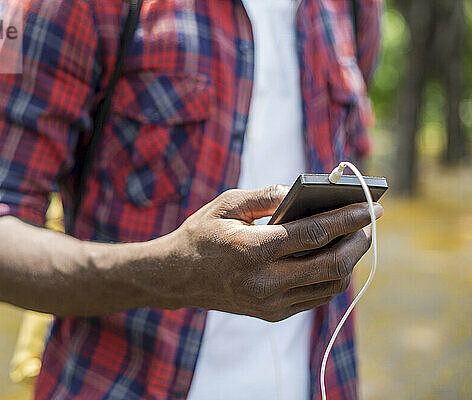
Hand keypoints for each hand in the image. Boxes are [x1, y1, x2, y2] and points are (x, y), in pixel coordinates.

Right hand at [174, 185, 382, 321]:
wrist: (178, 278)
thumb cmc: (202, 235)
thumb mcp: (227, 204)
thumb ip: (266, 196)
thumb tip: (302, 191)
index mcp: (252, 249)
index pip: (314, 234)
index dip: (347, 218)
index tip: (370, 206)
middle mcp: (265, 282)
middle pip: (331, 264)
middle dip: (358, 241)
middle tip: (368, 223)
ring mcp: (270, 302)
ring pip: (329, 285)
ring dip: (349, 261)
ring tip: (352, 239)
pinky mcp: (273, 314)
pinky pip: (316, 297)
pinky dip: (331, 277)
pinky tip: (331, 257)